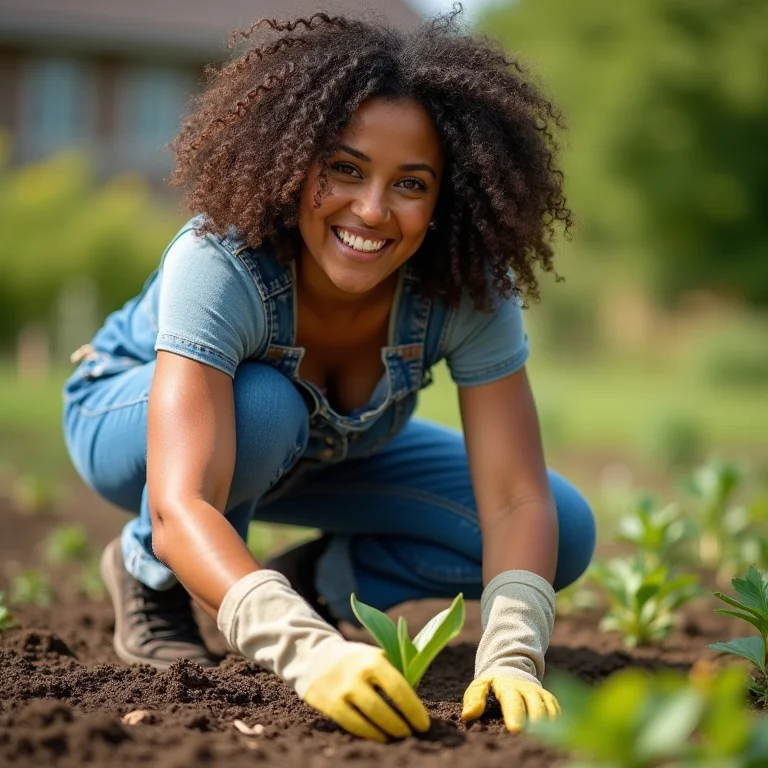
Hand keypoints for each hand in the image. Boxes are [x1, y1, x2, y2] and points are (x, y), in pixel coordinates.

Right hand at [303, 643, 430, 742]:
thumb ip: (396, 673)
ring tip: (397, 736)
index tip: (424, 724)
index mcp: (374, 660)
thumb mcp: (377, 656)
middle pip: (382, 709)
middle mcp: (356, 674)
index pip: (398, 688)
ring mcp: (340, 690)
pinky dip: (367, 734)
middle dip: (400, 726)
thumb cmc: (358, 660)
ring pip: (366, 720)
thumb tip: (416, 701)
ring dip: (385, 732)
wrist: (316, 656)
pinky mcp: (328, 703)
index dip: (413, 709)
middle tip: (410, 733)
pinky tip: (378, 736)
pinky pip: (351, 725)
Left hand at [462, 673, 559, 732]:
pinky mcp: (550, 700)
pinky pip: (558, 713)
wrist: (512, 668)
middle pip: (536, 707)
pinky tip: (554, 739)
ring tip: (542, 743)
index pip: (512, 700)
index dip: (515, 714)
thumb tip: (468, 715)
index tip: (515, 729)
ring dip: (548, 727)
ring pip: (550, 711)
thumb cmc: (493, 683)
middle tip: (531, 740)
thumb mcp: (480, 685)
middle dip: (535, 724)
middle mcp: (528, 689)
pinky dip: (558, 725)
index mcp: (508, 685)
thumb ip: (474, 698)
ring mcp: (541, 694)